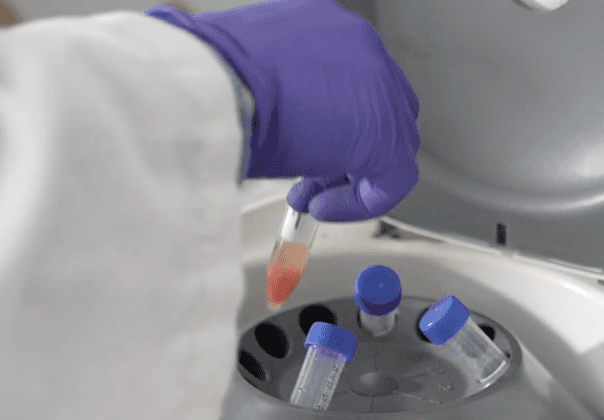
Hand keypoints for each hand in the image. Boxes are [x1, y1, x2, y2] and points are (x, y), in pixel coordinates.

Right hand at [146, 0, 419, 221]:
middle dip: (346, 152)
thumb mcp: (255, 77)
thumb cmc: (213, 79)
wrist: (211, 86)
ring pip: (390, 144)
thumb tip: (284, 124)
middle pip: (379, 110)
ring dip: (350, 178)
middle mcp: (361, 47)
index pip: (353, 82)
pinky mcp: (384, 135)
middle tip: (313, 180)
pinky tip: (322, 207)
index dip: (332, 125)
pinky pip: (392, 179)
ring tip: (311, 198)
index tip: (307, 150)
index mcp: (329, 27)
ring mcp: (380, 88)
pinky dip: (359, 201)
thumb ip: (286, 95)